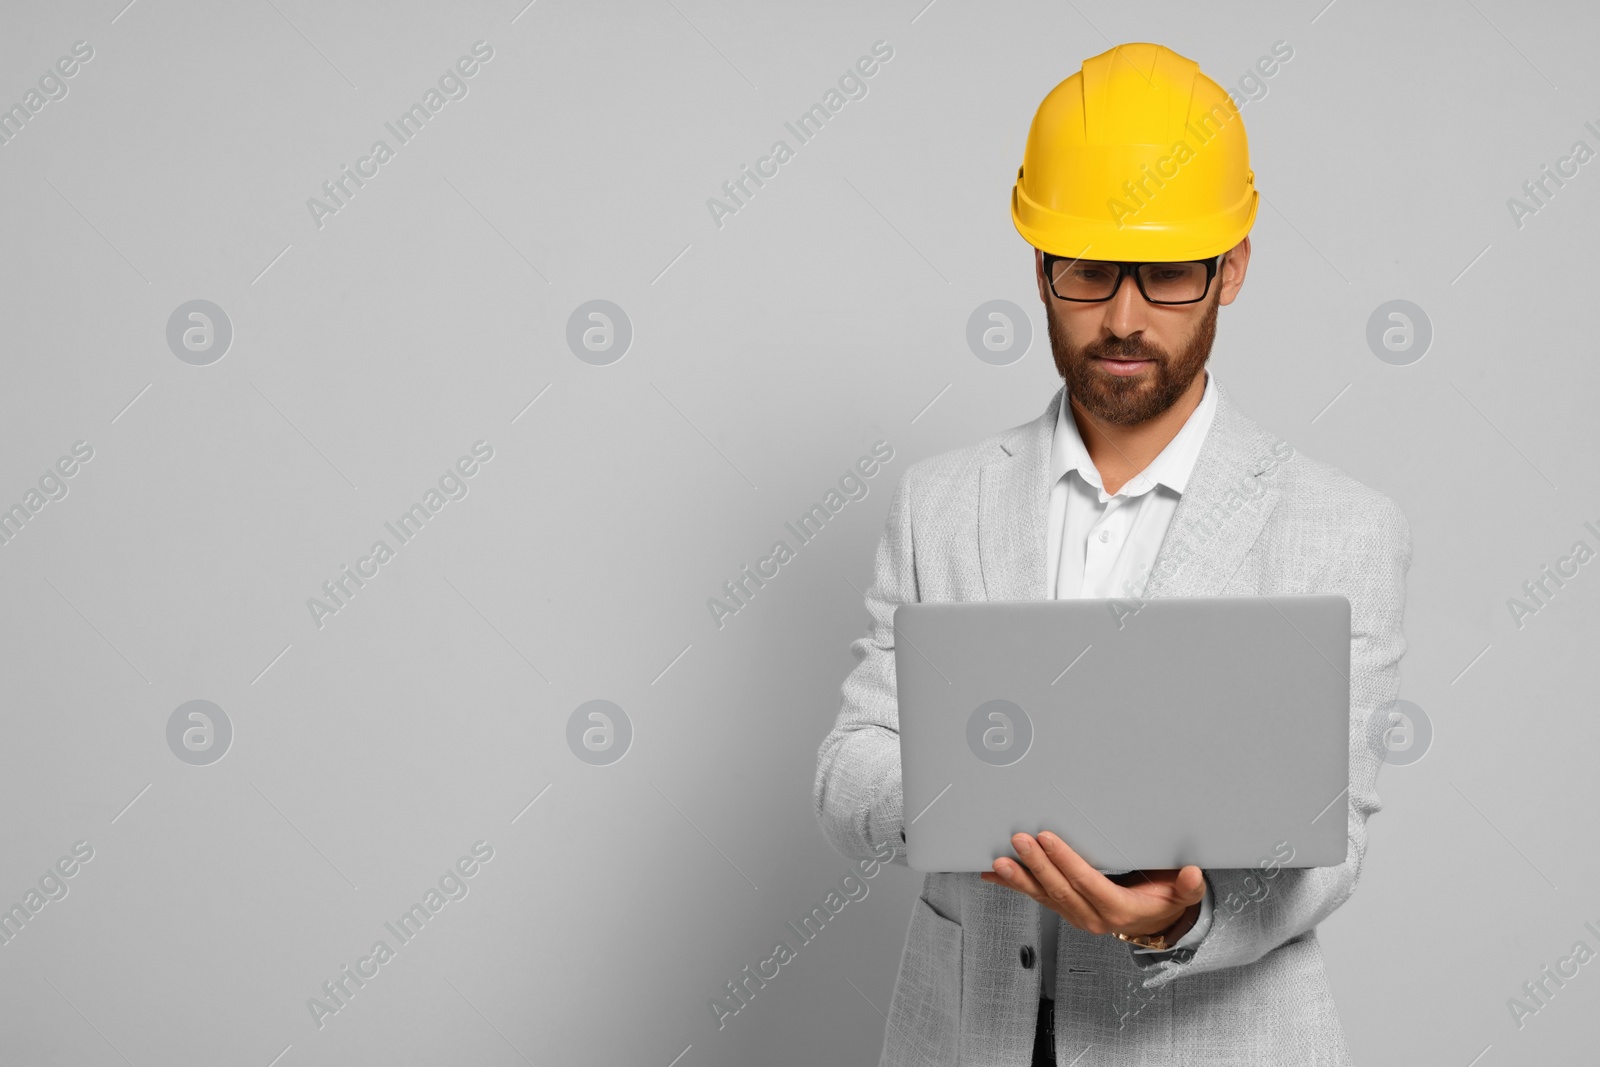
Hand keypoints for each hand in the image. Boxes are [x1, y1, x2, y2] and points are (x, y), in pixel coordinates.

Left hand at [980, 831, 1205, 938]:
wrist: (1154, 925)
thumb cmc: (1163, 903)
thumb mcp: (1181, 896)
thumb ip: (1187, 887)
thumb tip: (1191, 874)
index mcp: (1117, 908)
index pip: (1086, 881)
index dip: (1065, 860)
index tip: (1048, 839)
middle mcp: (1092, 916)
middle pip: (1060, 888)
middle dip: (1037, 864)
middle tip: (1019, 840)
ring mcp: (1075, 914)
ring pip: (1044, 896)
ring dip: (1020, 878)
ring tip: (999, 862)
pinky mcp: (1065, 910)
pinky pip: (1037, 898)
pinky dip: (1015, 885)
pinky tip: (994, 875)